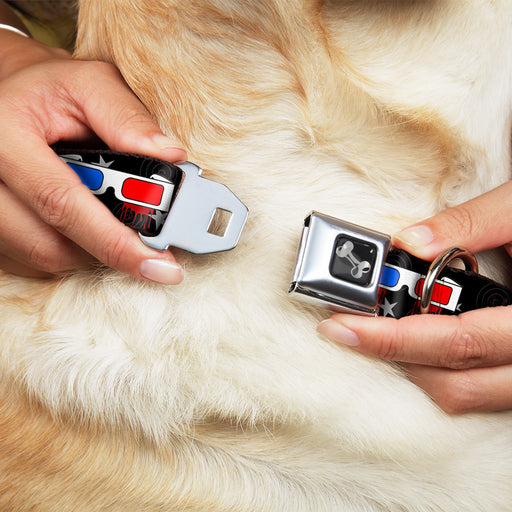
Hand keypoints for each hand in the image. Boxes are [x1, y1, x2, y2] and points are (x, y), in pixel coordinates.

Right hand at [0, 30, 186, 282]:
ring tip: (112, 220)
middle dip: (109, 250)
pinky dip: (70, 250)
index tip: (160, 266)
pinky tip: (84, 224)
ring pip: (44, 257)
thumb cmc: (50, 90)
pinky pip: (32, 260)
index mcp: (4, 135)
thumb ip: (128, 117)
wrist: (8, 95)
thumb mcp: (90, 84)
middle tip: (149, 246)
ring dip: (90, 250)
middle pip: (50, 244)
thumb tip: (171, 156)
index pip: (62, 203)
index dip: (115, 242)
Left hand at [318, 180, 511, 413]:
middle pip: (455, 383)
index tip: (341, 326)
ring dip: (416, 367)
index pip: (457, 342)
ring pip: (467, 395)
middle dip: (393, 356)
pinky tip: (419, 338)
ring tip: (379, 331)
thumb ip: (470, 223)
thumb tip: (409, 241)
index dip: (392, 339)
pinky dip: (442, 369)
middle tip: (348, 328)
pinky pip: (480, 390)